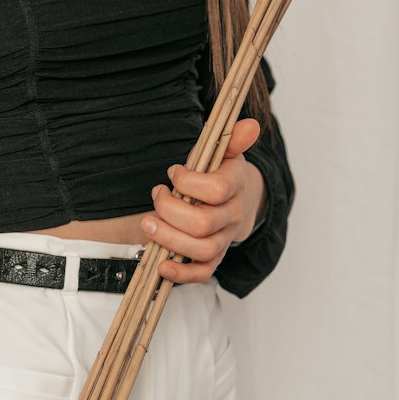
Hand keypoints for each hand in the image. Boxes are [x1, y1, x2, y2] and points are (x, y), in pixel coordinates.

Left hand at [139, 118, 266, 284]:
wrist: (239, 199)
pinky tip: (160, 266)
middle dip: (170, 211)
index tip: (173, 173)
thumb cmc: (221, 172)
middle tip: (156, 196)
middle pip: (203, 224)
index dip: (189, 182)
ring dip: (168, 239)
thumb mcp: (226, 152)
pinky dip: (181, 274)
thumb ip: (232, 138)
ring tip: (148, 223)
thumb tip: (250, 125)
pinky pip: (202, 273)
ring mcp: (224, 238)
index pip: (216, 189)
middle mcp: (232, 215)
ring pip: (202, 249)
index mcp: (235, 185)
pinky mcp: (214, 258)